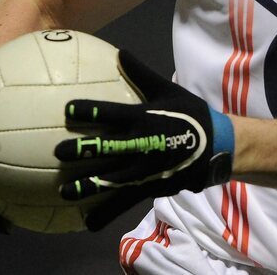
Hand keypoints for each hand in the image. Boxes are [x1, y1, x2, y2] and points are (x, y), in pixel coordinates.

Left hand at [55, 50, 233, 231]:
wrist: (218, 145)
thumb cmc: (190, 114)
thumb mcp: (169, 90)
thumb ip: (142, 74)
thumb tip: (120, 52)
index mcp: (145, 119)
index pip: (113, 114)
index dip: (91, 111)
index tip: (68, 109)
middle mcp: (143, 144)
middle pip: (108, 148)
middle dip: (82, 151)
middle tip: (58, 152)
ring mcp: (146, 169)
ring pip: (112, 178)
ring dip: (87, 185)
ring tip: (63, 192)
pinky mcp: (151, 186)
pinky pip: (125, 201)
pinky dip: (106, 213)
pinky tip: (88, 223)